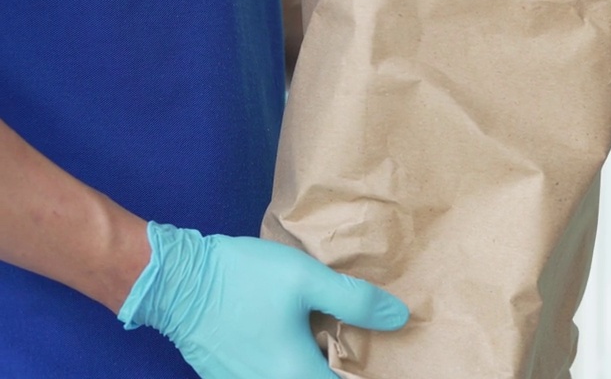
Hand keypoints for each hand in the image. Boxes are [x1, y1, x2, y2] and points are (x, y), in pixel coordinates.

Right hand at [118, 222, 407, 377]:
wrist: (174, 280)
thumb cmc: (242, 278)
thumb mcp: (306, 279)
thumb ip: (354, 300)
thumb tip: (399, 318)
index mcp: (295, 373)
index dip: (364, 375)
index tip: (383, 362)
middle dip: (338, 372)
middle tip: (361, 351)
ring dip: (314, 370)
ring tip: (330, 343)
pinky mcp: (227, 376)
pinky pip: (269, 377)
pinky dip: (290, 367)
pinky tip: (298, 340)